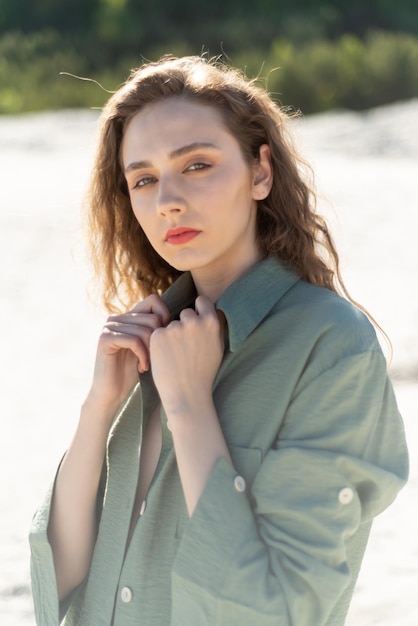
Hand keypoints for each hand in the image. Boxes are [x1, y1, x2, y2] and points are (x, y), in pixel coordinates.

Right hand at [85, 294, 169, 416]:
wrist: (112, 393)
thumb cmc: (134, 372)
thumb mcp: (150, 347)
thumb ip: (157, 330)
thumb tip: (181, 317)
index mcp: (128, 316)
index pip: (153, 300)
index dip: (165, 317)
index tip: (166, 340)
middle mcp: (117, 317)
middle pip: (152, 318)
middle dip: (159, 341)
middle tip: (156, 358)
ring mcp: (109, 326)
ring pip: (145, 330)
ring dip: (152, 351)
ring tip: (150, 365)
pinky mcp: (105, 338)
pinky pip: (134, 340)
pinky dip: (143, 356)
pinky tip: (143, 367)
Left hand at [150, 295, 224, 417]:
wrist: (186, 393)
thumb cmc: (204, 372)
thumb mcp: (218, 346)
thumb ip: (215, 326)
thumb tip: (213, 309)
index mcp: (211, 322)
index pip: (202, 301)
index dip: (199, 310)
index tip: (196, 321)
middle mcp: (193, 321)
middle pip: (185, 313)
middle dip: (184, 325)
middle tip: (186, 348)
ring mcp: (174, 328)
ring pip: (171, 324)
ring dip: (172, 335)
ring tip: (177, 357)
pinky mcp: (158, 335)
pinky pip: (159, 333)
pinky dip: (160, 344)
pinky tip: (167, 358)